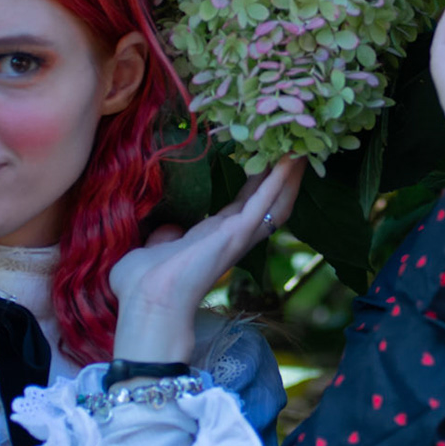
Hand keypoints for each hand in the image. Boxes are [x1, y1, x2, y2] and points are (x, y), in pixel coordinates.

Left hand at [108, 156, 304, 362]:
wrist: (148, 302)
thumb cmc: (143, 285)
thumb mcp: (154, 250)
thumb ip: (165, 238)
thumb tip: (167, 230)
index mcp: (213, 238)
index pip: (245, 205)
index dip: (259, 181)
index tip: (267, 157)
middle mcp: (232, 236)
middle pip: (268, 200)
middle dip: (282, 173)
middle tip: (295, 143)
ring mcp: (238, 236)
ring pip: (275, 200)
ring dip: (288, 174)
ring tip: (301, 145)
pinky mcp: (237, 234)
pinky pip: (264, 202)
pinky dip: (279, 180)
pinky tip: (290, 159)